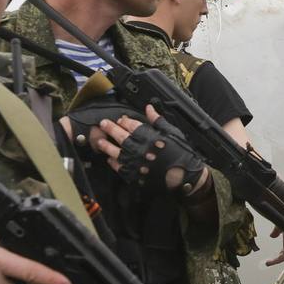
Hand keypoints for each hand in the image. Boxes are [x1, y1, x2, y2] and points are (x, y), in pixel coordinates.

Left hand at [93, 104, 210, 194]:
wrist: (184, 175)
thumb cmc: (180, 153)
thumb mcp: (171, 132)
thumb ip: (157, 120)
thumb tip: (149, 108)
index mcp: (147, 135)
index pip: (130, 124)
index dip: (124, 120)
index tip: (120, 119)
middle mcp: (138, 148)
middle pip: (119, 136)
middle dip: (110, 128)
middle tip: (103, 124)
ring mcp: (134, 162)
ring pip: (115, 152)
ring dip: (106, 145)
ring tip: (100, 141)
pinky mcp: (134, 174)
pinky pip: (119, 167)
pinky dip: (113, 163)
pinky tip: (110, 159)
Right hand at [265, 225, 283, 265]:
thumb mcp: (280, 226)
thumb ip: (276, 232)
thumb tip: (272, 236)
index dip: (283, 251)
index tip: (278, 253)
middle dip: (280, 257)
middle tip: (272, 261)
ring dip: (276, 261)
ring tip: (269, 263)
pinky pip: (283, 258)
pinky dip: (276, 261)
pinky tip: (269, 262)